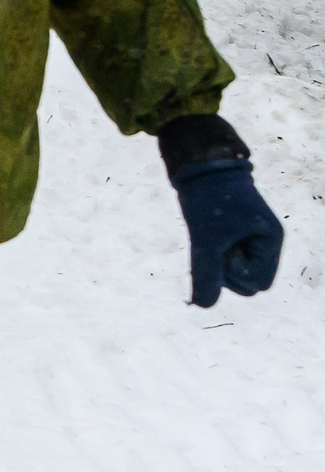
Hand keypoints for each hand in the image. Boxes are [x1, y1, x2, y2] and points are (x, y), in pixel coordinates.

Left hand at [171, 157, 283, 306]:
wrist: (200, 165)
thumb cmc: (209, 200)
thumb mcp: (205, 239)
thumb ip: (206, 274)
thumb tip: (203, 306)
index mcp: (271, 242)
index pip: (258, 285)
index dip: (235, 275)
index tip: (222, 249)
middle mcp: (265, 243)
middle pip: (246, 283)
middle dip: (226, 270)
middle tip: (214, 242)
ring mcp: (250, 239)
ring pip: (233, 272)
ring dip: (217, 260)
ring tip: (210, 234)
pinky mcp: (234, 234)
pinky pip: (224, 258)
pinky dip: (212, 252)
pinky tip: (205, 234)